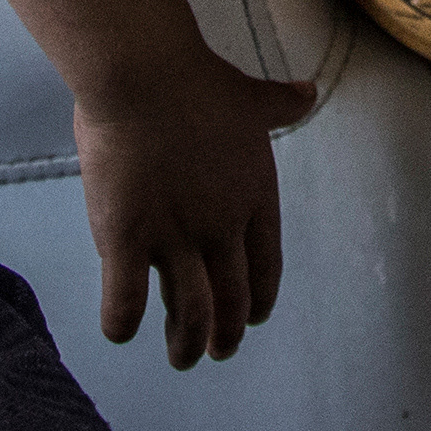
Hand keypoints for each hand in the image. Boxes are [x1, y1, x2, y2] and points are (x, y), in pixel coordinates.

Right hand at [74, 55, 313, 366]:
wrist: (145, 73)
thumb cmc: (194, 79)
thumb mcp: (251, 96)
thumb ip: (281, 103)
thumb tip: (309, 90)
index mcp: (253, 197)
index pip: (265, 265)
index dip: (258, 299)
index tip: (253, 318)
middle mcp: (221, 226)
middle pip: (230, 298)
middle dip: (226, 333)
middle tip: (216, 350)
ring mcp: (174, 237)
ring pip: (189, 313)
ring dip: (187, 343)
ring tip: (183, 358)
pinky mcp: (127, 239)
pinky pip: (127, 301)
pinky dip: (124, 324)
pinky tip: (120, 332)